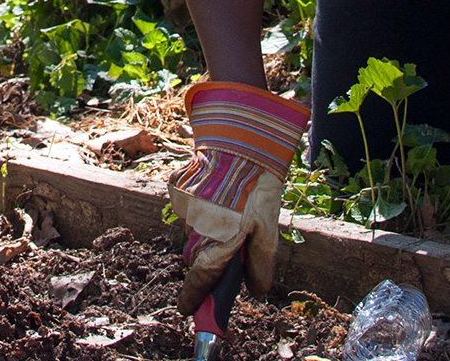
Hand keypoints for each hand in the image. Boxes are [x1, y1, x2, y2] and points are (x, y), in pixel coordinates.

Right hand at [170, 81, 308, 313]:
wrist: (239, 137)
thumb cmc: (258, 184)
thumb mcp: (268, 227)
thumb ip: (260, 262)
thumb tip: (255, 289)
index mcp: (217, 238)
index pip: (200, 278)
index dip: (194, 297)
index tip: (188, 311)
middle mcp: (196, 225)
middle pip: (198, 256)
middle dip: (210, 261)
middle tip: (230, 251)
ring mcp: (187, 206)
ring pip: (196, 232)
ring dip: (210, 232)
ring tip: (234, 213)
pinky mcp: (181, 188)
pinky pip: (191, 210)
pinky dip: (204, 210)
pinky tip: (223, 196)